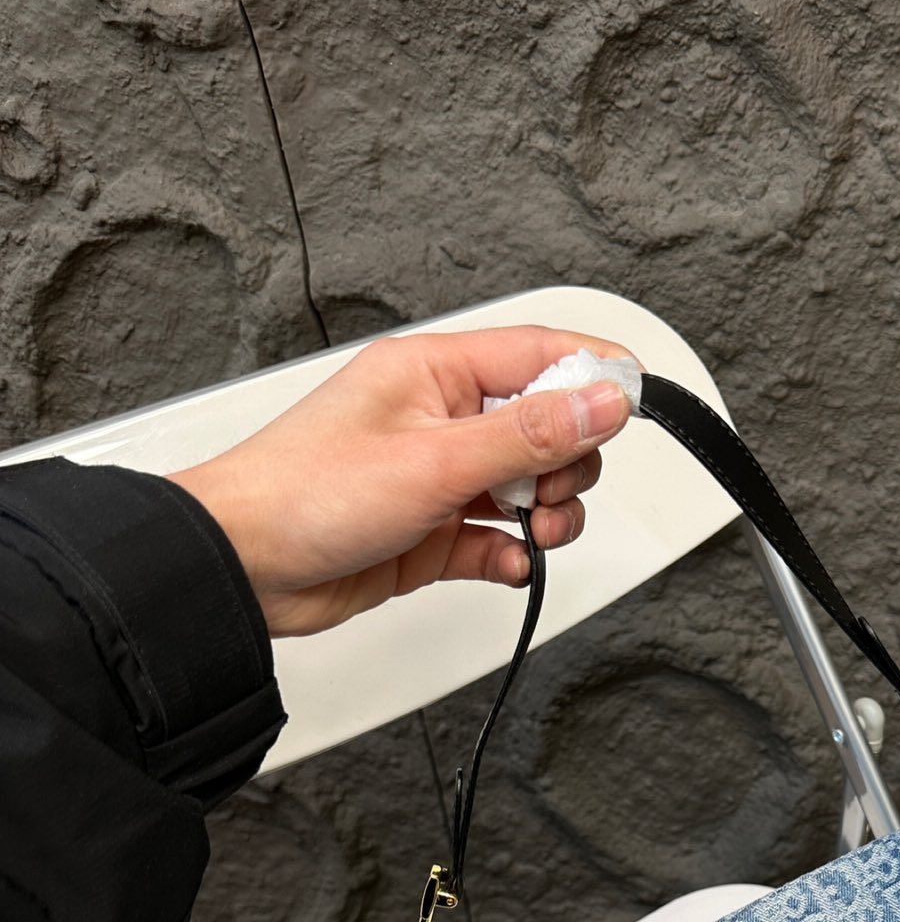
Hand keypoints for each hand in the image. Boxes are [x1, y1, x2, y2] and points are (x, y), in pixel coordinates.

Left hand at [170, 325, 636, 635]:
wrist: (243, 568)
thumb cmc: (305, 494)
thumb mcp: (437, 459)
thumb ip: (529, 433)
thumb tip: (604, 399)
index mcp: (436, 371)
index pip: (540, 353)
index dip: (594, 374)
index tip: (635, 404)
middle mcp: (441, 417)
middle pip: (547, 427)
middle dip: (568, 464)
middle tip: (547, 491)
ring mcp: (437, 477)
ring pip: (528, 487)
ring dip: (548, 514)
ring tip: (533, 531)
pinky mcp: (431, 533)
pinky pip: (499, 538)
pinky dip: (513, 553)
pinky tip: (508, 561)